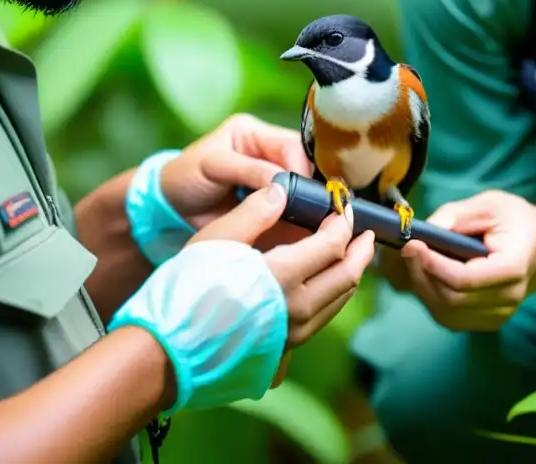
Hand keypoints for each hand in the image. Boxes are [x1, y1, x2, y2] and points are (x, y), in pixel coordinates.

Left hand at [161, 113, 313, 244]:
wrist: (170, 207)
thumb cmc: (185, 178)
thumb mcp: (213, 168)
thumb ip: (248, 171)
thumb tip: (283, 184)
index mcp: (252, 132)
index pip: (290, 144)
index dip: (300, 168)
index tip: (303, 193)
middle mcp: (266, 150)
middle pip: (303, 164)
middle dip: (307, 186)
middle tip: (312, 211)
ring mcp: (272, 176)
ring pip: (303, 185)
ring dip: (305, 203)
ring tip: (309, 220)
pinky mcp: (272, 201)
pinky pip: (293, 205)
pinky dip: (297, 216)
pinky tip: (301, 226)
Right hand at [189, 180, 375, 378]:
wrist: (170, 346)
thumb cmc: (188, 288)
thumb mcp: (217, 239)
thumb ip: (254, 212)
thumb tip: (282, 189)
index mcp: (283, 276)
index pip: (332, 244)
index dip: (343, 222)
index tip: (344, 207)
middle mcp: (297, 307)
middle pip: (347, 275)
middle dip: (360, 250)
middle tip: (364, 231)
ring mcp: (294, 331)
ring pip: (339, 298)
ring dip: (349, 273)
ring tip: (349, 253)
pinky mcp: (286, 346)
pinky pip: (324, 316)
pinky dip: (333, 293)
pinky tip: (324, 281)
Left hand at [399, 191, 535, 331]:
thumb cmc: (515, 221)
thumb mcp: (491, 203)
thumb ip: (458, 214)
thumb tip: (427, 229)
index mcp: (514, 266)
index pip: (467, 279)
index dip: (434, 265)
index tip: (413, 244)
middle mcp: (509, 297)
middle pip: (452, 299)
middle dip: (421, 274)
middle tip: (406, 248)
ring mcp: (499, 315)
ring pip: (446, 313)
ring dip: (422, 287)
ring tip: (414, 259)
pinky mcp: (487, 322)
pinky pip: (449, 318)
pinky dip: (430, 297)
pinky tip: (426, 274)